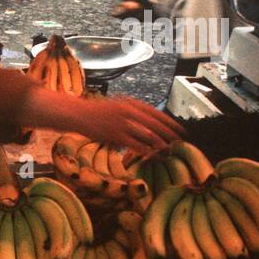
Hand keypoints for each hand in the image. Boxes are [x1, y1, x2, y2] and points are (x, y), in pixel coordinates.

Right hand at [25, 89, 185, 153]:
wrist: (78, 114)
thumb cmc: (96, 112)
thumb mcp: (117, 106)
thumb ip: (133, 112)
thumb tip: (148, 122)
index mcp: (132, 103)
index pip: (157, 114)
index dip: (171, 123)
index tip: (181, 130)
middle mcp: (130, 111)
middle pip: (156, 125)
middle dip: (170, 134)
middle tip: (181, 142)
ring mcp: (123, 123)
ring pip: (148, 135)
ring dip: (161, 144)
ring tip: (169, 150)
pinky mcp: (116, 135)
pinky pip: (136, 144)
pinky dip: (146, 150)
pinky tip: (152, 155)